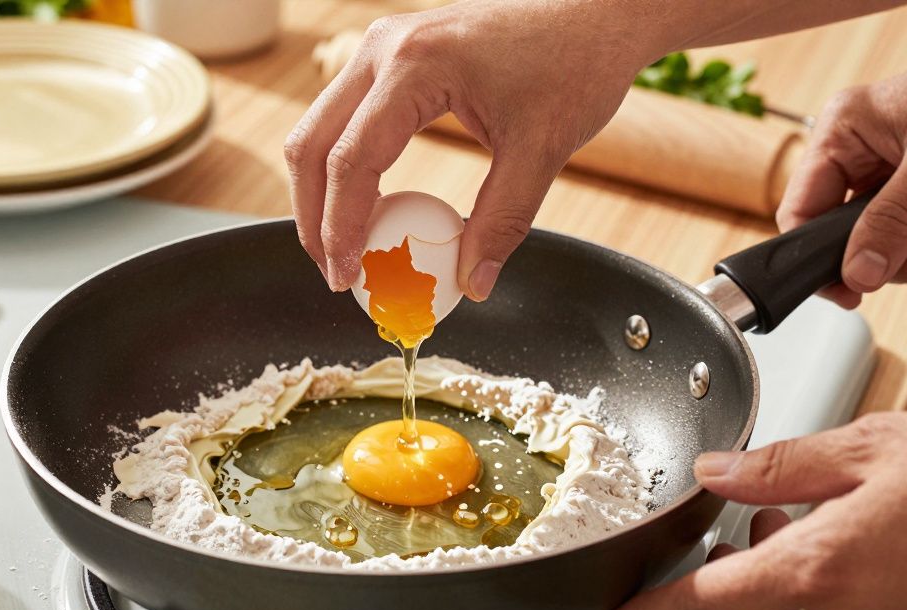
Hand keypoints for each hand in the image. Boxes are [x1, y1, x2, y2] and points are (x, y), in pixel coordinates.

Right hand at [284, 0, 654, 297]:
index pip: (350, 161)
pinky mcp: (391, 55)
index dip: (339, 228)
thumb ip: (503, 221)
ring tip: (344, 247)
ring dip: (320, 192)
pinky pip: (345, 117)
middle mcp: (384, 48)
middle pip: (310, 143)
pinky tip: (367, 208)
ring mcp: (382, 47)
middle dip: (314, 216)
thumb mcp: (542, 150)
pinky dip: (342, 166)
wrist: (595, 11)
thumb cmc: (576, 63)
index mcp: (414, 66)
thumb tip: (471, 285)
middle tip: (334, 271)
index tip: (346, 277)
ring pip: (318, 129)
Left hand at [602, 410, 906, 609]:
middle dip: (751, 568)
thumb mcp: (869, 446)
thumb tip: (717, 473)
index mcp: (819, 567)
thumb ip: (778, 466)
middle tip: (784, 515)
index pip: (706, 603)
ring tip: (850, 524)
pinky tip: (892, 554)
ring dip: (804, 582)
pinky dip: (855, 599)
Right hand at [777, 45, 906, 307]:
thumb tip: (859, 271)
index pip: (801, 211)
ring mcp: (891, 174)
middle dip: (898, 252)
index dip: (821, 256)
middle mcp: (859, 155)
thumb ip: (895, 220)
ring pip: (888, 242)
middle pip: (849, 236)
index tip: (850, 289)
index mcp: (841, 133)